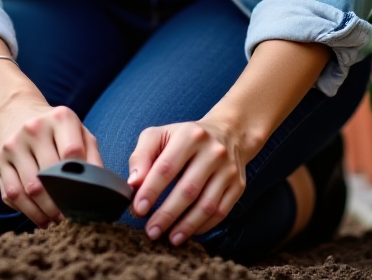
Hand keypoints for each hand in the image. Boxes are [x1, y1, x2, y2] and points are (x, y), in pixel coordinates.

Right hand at [0, 97, 102, 226]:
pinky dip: (27, 212)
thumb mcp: (78, 130)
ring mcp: (12, 146)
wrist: (16, 111)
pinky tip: (41, 218)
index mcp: (59, 118)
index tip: (87, 198)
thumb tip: (100, 188)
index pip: (73, 153)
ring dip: (45, 212)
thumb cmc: (55, 127)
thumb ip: (92, 155)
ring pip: (28, 189)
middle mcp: (33, 129)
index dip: (80, 179)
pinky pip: (11, 194)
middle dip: (62, 202)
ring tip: (57, 221)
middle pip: (48, 175)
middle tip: (73, 218)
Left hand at [127, 116, 251, 245]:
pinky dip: (204, 226)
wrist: (228, 133)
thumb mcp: (159, 135)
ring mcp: (228, 170)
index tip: (138, 209)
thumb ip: (141, 156)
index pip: (166, 167)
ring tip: (170, 238)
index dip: (151, 191)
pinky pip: (221, 212)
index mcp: (189, 136)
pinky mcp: (238, 186)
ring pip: (207, 205)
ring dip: (186, 226)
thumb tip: (133, 183)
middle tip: (151, 231)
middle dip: (167, 214)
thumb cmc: (185, 138)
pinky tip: (189, 232)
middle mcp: (213, 152)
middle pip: (188, 190)